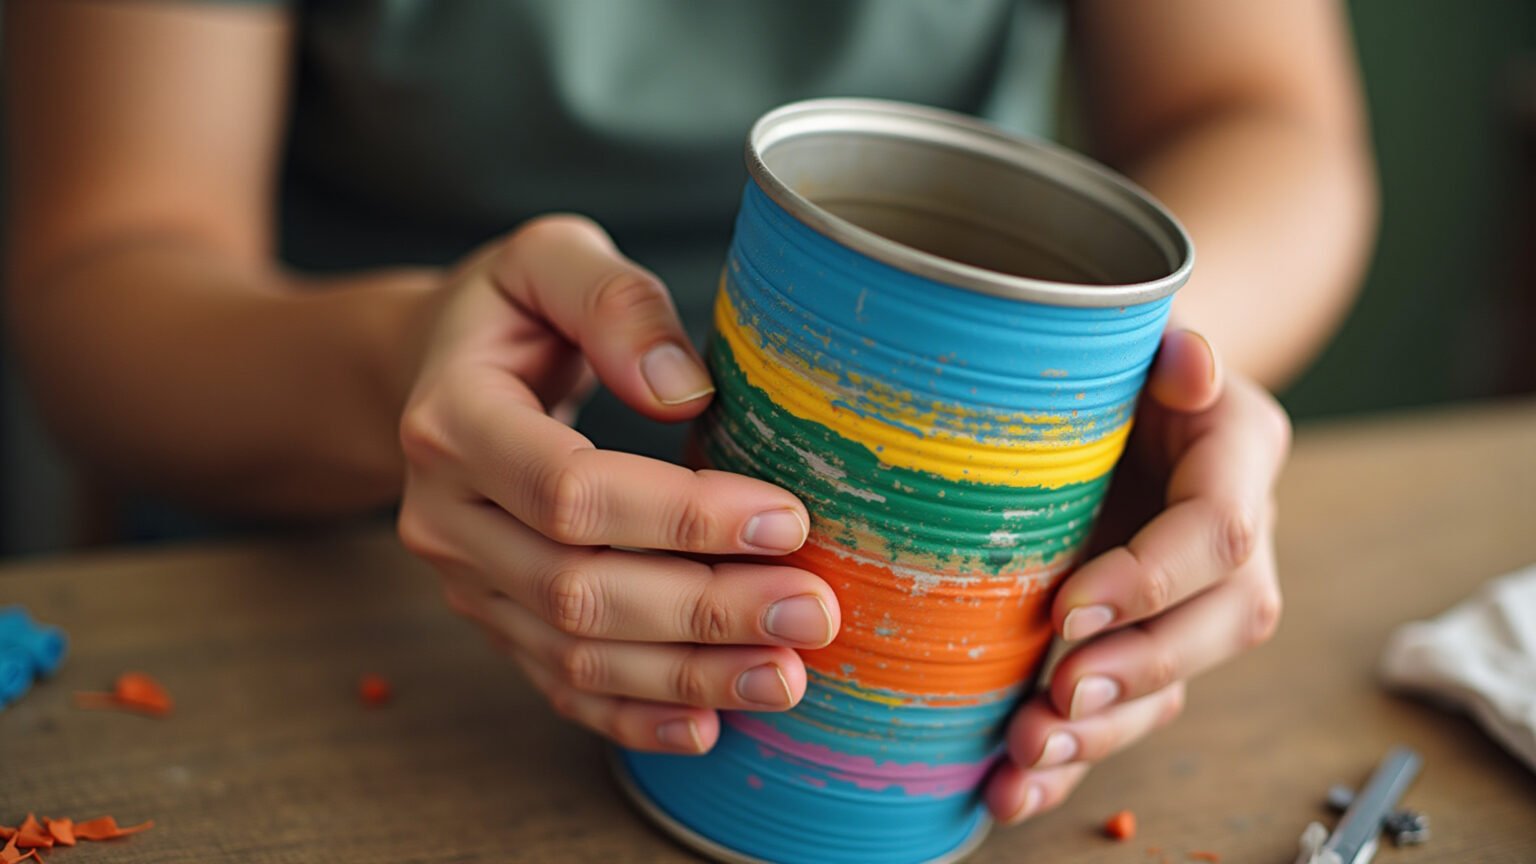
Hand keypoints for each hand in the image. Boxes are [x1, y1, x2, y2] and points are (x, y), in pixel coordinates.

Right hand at [397, 215, 840, 753]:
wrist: (433, 372)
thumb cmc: (512, 311)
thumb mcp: (551, 259)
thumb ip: (613, 303)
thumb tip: (684, 390)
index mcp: (452, 418)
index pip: (571, 491)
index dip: (682, 517)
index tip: (787, 518)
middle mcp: (445, 514)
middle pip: (578, 589)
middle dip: (705, 610)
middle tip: (813, 613)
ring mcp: (464, 579)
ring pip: (572, 652)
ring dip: (686, 675)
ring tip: (787, 676)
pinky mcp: (492, 618)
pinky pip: (557, 684)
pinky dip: (632, 716)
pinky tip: (708, 727)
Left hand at [984, 330, 1290, 822]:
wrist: (1099, 391)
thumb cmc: (1107, 360)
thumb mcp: (1131, 338)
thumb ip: (1166, 352)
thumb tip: (1193, 365)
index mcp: (1237, 457)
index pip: (1222, 532)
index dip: (1154, 579)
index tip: (1069, 609)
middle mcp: (1232, 540)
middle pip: (1222, 624)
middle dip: (1141, 670)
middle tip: (1060, 696)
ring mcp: (1192, 599)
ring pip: (1177, 683)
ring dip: (1105, 731)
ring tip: (1027, 755)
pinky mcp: (1143, 640)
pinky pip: (1128, 709)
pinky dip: (1075, 755)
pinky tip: (1015, 784)